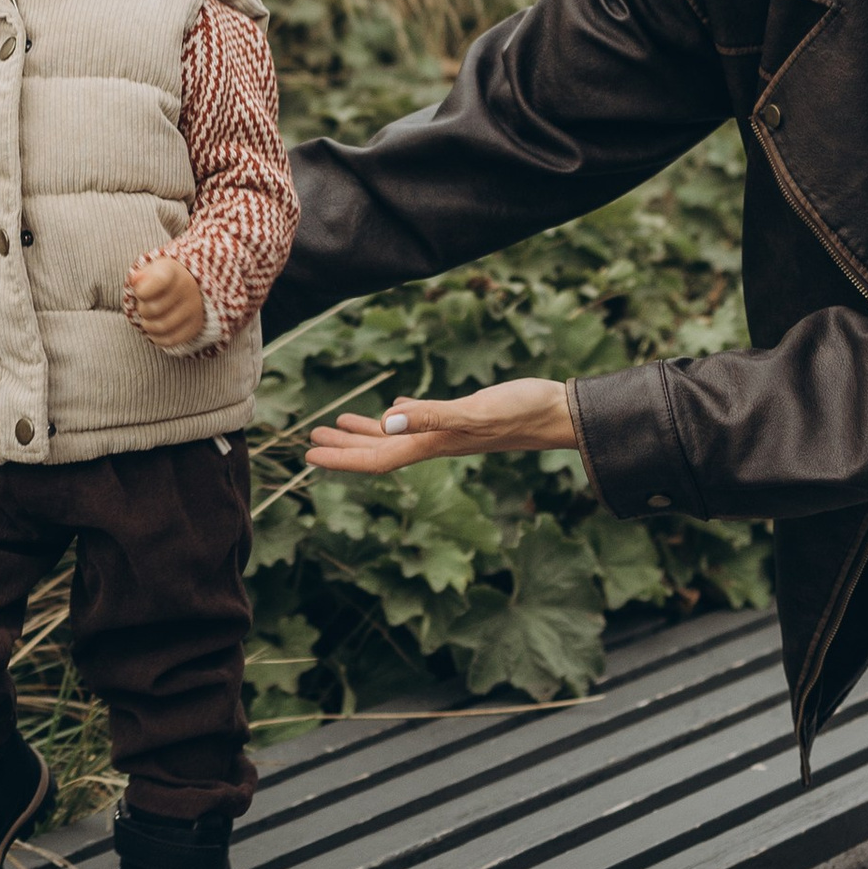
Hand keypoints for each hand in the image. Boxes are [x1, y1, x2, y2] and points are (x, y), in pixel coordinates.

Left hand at [123, 249, 208, 349]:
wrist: (189, 287)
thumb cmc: (163, 279)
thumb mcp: (151, 270)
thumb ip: (141, 275)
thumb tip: (135, 281)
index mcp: (174, 272)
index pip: (157, 282)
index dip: (142, 291)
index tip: (140, 292)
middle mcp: (188, 289)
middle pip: (153, 309)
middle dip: (142, 309)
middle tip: (144, 306)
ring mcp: (194, 309)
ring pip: (160, 327)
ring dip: (147, 325)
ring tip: (148, 318)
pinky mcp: (195, 327)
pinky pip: (169, 340)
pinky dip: (156, 337)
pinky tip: (155, 330)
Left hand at [306, 378, 577, 471]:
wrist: (558, 414)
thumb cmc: (519, 412)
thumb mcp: (473, 411)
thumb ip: (431, 416)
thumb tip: (386, 420)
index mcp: (431, 444)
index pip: (376, 458)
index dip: (341, 458)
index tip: (309, 455)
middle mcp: (435, 442)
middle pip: (379, 451)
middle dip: (344, 448)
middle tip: (312, 441)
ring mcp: (449, 431)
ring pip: (396, 436)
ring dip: (365, 434)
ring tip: (338, 424)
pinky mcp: (463, 416)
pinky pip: (419, 420)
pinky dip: (398, 417)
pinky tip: (392, 410)